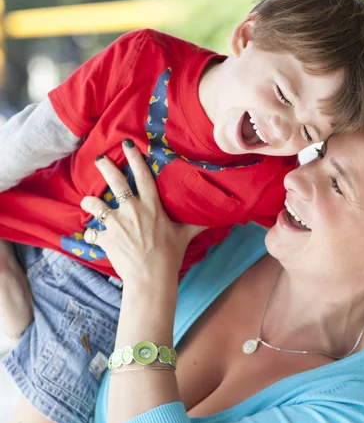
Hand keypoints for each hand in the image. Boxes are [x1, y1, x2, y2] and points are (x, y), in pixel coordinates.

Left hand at [80, 140, 205, 284]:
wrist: (151, 277)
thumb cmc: (170, 255)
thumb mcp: (184, 236)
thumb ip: (196, 224)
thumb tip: (216, 218)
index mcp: (152, 206)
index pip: (143, 176)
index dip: (135, 158)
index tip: (127, 145)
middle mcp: (132, 210)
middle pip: (115, 182)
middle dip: (105, 167)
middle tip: (99, 158)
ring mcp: (116, 223)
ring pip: (96, 204)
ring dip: (90, 202)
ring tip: (88, 201)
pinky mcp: (106, 238)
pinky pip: (92, 232)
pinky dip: (91, 233)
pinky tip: (92, 234)